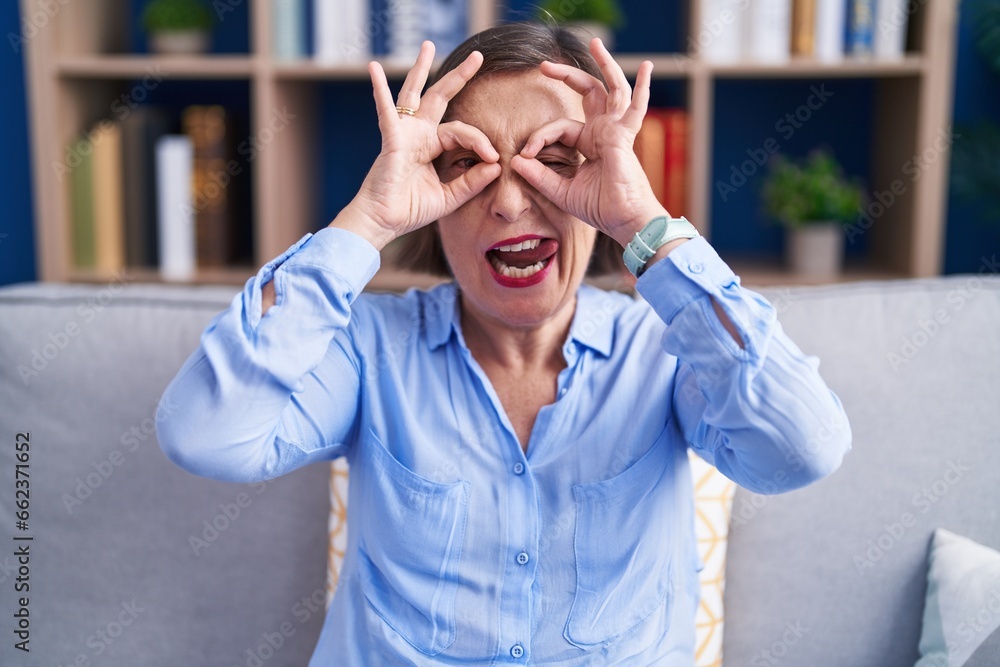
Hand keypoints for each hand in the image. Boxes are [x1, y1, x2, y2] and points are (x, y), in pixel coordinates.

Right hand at [332, 41, 500, 249]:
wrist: (385, 221)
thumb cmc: (411, 210)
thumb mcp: (450, 197)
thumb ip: (471, 182)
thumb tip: (495, 165)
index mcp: (432, 147)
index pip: (462, 131)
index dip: (479, 140)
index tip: (493, 157)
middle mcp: (419, 135)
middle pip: (441, 98)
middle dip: (459, 77)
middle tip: (478, 56)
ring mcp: (404, 133)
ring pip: (416, 94)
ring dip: (421, 68)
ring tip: (428, 45)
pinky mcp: (391, 138)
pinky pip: (386, 110)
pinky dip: (379, 89)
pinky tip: (373, 68)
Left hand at [510, 39, 666, 247]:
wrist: (623, 221)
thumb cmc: (599, 208)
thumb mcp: (561, 190)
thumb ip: (539, 175)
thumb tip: (515, 161)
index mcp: (590, 143)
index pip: (560, 127)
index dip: (539, 137)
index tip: (525, 154)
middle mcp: (603, 132)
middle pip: (587, 93)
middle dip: (566, 76)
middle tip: (543, 66)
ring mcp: (616, 131)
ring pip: (610, 89)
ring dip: (603, 65)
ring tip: (595, 42)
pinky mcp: (624, 136)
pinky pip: (636, 107)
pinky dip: (643, 87)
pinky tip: (647, 67)